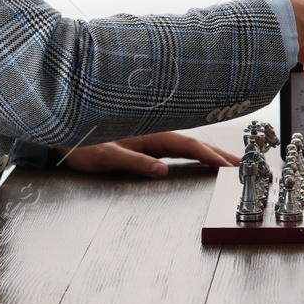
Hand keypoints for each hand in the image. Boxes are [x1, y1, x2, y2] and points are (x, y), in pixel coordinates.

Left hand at [59, 132, 237, 178]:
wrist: (61, 136)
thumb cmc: (81, 146)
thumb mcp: (106, 156)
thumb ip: (134, 162)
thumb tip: (163, 170)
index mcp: (149, 133)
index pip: (188, 144)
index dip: (211, 155)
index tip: (230, 165)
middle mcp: (154, 132)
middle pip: (194, 142)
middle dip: (219, 153)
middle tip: (242, 164)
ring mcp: (151, 137)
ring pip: (187, 144)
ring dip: (209, 152)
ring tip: (229, 162)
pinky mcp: (145, 143)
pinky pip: (177, 148)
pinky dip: (195, 153)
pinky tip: (202, 158)